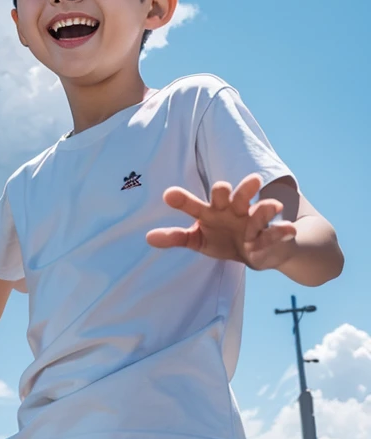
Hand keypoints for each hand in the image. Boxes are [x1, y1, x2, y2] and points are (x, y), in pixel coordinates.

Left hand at [146, 173, 296, 269]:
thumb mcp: (198, 240)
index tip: (168, 195)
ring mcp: (254, 220)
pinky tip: (288, 229)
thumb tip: (148, 237)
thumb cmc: (223, 239)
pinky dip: (282, 231)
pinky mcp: (272, 234)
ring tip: (270, 205)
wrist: (258, 250)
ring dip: (263, 208)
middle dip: (228, 191)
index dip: (182, 200)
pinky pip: (277, 232)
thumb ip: (176, 237)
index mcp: (212, 211)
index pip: (195, 204)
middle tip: (223, 188)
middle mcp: (234, 210)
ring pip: (259, 209)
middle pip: (231, 195)